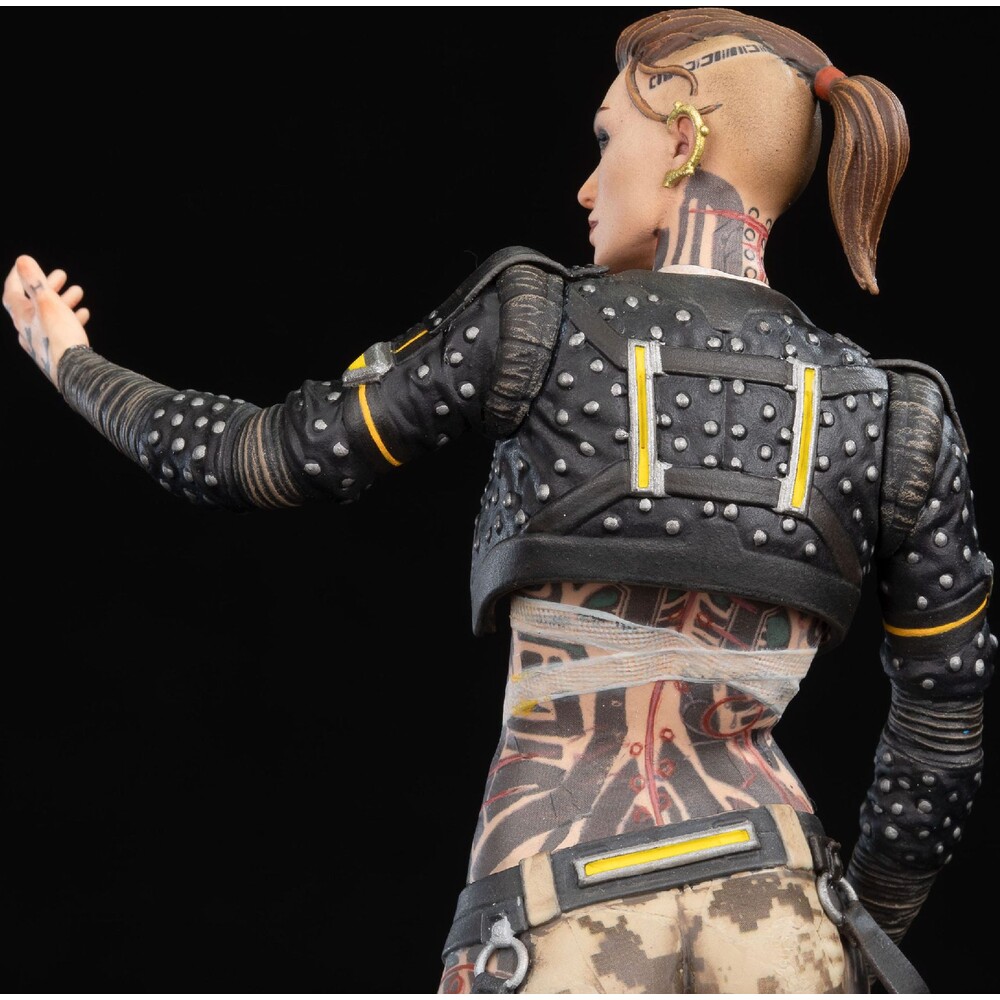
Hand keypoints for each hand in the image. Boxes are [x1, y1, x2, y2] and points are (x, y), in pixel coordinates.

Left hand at [4, 254, 90, 386]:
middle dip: (47, 287)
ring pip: (49, 316)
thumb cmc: (59, 336)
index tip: (28, 266)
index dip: (18, 276)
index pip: (12, 292)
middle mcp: (27, 330)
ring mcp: (41, 343)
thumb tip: (22, 260)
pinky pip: (61, 331)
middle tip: (61, 276)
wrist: (73, 372)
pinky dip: (70, 318)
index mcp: (21, 317)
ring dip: (62, 301)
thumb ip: (35, 281)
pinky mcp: (56, 352)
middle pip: (33, 303)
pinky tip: (83, 314)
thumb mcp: (47, 302)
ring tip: (78, 291)